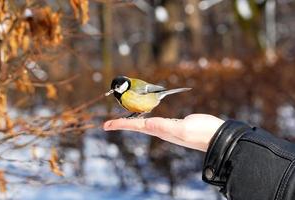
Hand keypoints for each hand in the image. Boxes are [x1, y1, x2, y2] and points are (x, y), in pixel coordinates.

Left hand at [103, 114, 223, 151]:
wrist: (216, 136)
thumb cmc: (201, 133)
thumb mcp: (183, 130)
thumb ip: (166, 127)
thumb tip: (148, 124)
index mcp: (160, 130)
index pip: (136, 126)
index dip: (120, 124)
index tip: (106, 125)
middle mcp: (161, 130)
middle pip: (137, 125)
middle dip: (122, 123)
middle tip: (109, 123)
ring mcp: (167, 127)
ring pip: (144, 122)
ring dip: (132, 120)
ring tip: (122, 119)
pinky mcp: (175, 123)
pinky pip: (156, 118)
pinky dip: (147, 115)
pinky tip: (146, 114)